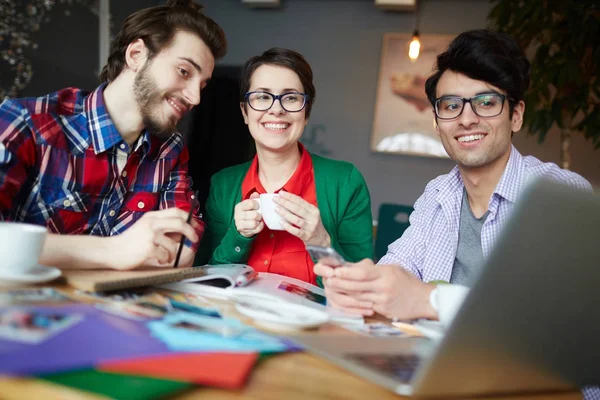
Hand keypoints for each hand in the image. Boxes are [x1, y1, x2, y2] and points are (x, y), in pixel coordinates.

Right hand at [108, 208, 198, 269]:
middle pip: (180, 223)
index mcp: (152, 216)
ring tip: (166, 258)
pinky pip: (165, 255)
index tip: (196, 226)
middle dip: (191, 232)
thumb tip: (183, 234)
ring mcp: (150, 235)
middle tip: (194, 239)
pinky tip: (158, 261)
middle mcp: (152, 223)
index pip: (176, 211)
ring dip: (173, 254)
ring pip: (173, 244)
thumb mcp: (145, 228)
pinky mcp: (148, 248)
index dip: (189, 218)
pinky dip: (165, 260)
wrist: (111, 251)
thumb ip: (162, 228)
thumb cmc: (129, 242)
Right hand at [234, 192, 263, 237]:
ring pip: (254, 223)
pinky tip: (259, 224)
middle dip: (259, 215)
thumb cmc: (246, 212)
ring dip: (259, 222)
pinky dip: (260, 227)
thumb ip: (253, 198)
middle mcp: (238, 215)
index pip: (251, 204)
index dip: (257, 205)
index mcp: (239, 207)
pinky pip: (256, 230)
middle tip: (259, 215)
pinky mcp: (244, 232)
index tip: (257, 207)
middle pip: (254, 215)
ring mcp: (240, 225)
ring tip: (258, 220)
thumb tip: (256, 194)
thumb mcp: (248, 204)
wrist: (240, 225)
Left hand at [274, 191, 330, 246]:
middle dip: (285, 203)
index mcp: (313, 210)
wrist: (321, 239)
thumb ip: (301, 207)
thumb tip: (286, 199)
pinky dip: (288, 227)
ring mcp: (310, 227)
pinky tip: (281, 222)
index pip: (300, 201)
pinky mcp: (307, 236)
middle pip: (297, 209)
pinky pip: (296, 231)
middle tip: (275, 199)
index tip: (281, 193)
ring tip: (276, 209)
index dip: (290, 196)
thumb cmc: (312, 224)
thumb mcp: (310, 213)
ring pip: (296, 219)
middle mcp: (313, 217)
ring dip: (285, 213)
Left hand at [315, 259, 436, 319]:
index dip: (347, 273)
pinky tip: (344, 300)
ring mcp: (383, 300)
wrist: (424, 300)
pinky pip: (365, 306)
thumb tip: (352, 267)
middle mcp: (383, 287)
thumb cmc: (407, 282)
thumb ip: (374, 269)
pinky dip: (353, 303)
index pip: (363, 273)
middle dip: (340, 283)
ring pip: (358, 297)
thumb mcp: (392, 268)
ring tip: (331, 288)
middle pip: (357, 286)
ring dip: (343, 293)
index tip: (335, 271)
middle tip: (327, 279)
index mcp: (386, 274)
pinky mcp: (383, 310)